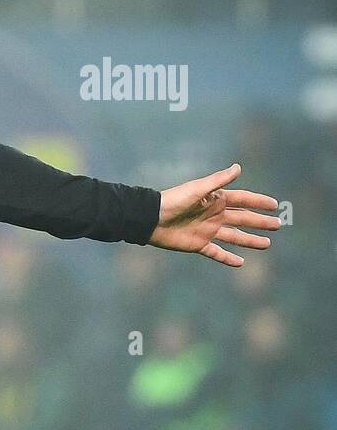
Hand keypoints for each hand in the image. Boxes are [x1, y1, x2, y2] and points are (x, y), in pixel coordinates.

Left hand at [148, 164, 280, 266]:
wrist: (150, 219)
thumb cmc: (173, 201)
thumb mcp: (198, 189)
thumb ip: (218, 181)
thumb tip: (238, 167)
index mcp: (215, 200)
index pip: (242, 200)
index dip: (258, 202)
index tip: (275, 205)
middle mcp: (214, 215)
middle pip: (242, 219)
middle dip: (260, 222)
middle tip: (278, 225)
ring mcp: (207, 230)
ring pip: (234, 237)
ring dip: (250, 240)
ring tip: (267, 244)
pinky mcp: (198, 244)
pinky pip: (216, 252)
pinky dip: (228, 258)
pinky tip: (241, 262)